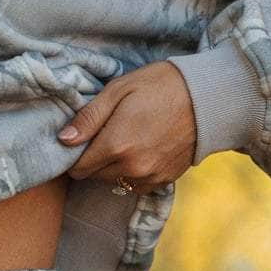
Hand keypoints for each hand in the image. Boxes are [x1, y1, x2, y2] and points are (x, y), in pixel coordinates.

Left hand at [57, 61, 196, 188]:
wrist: (207, 97)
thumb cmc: (160, 86)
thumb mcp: (119, 90)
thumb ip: (89, 118)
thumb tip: (63, 140)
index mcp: (116, 145)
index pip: (78, 168)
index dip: (76, 154)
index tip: (83, 140)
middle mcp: (131, 168)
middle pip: (95, 176)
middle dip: (95, 159)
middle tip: (108, 134)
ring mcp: (149, 177)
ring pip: (115, 182)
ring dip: (114, 167)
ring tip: (128, 139)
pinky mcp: (164, 181)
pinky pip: (136, 185)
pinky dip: (133, 173)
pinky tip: (143, 150)